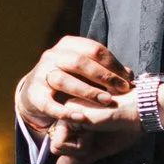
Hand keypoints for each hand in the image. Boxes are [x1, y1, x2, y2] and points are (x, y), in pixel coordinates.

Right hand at [16, 36, 132, 132]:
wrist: (35, 93)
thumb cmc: (68, 79)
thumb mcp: (84, 70)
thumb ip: (104, 70)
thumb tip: (129, 74)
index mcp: (67, 46)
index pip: (93, 49)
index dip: (113, 64)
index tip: (128, 79)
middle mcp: (52, 56)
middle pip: (79, 62)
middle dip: (104, 76)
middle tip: (122, 89)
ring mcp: (41, 74)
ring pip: (64, 80)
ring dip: (88, 91)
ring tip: (107, 101)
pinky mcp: (34, 95)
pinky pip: (50, 104)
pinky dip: (66, 112)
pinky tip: (82, 117)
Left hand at [45, 115, 137, 163]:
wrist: (138, 113)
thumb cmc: (125, 126)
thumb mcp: (101, 147)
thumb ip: (81, 158)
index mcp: (75, 121)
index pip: (63, 147)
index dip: (82, 152)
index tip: (98, 138)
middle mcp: (68, 115)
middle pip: (56, 149)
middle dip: (80, 151)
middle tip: (97, 136)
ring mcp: (66, 114)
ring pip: (56, 148)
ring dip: (80, 148)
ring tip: (95, 131)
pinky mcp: (66, 115)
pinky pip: (60, 144)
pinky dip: (79, 145)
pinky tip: (93, 129)